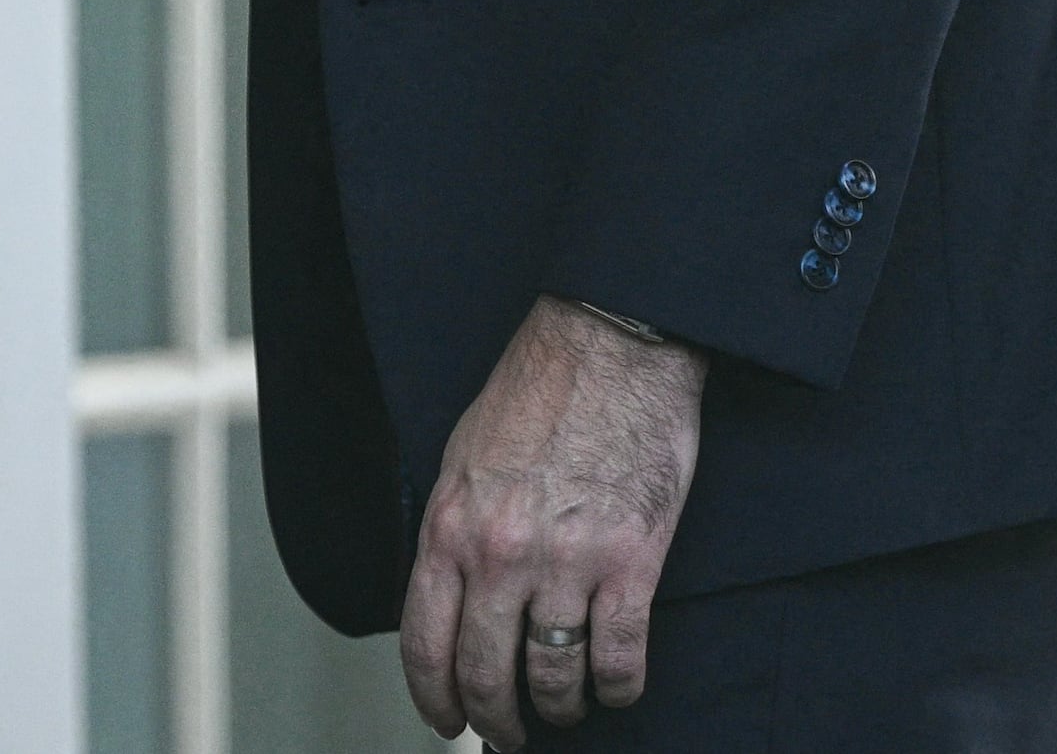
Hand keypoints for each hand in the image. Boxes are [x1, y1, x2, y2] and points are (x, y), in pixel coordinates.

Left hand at [399, 298, 704, 744]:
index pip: (425, 645)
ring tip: (566, 709)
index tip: (447, 721)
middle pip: (486, 673)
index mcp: (451, 527)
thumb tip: (451, 598)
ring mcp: (567, 561)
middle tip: (509, 732)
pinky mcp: (631, 560)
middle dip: (495, 718)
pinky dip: (618, 686)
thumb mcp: (463, 458)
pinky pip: (620, 655)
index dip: (434, 699)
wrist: (610, 343)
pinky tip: (617, 688)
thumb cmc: (539, 391)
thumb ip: (454, 532)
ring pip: (553, 674)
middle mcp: (500, 554)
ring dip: (559, 707)